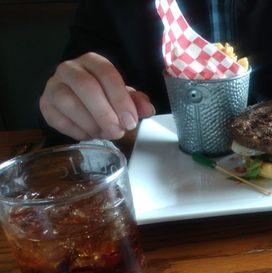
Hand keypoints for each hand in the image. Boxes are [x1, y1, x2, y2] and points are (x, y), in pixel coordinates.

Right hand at [40, 52, 154, 140]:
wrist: (79, 100)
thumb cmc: (105, 96)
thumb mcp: (124, 97)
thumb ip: (137, 102)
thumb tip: (148, 110)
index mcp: (93, 61)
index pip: (107, 74)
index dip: (121, 100)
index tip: (130, 122)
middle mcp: (69, 68)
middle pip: (86, 87)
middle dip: (105, 114)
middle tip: (118, 132)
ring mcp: (53, 85)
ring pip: (69, 103)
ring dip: (91, 124)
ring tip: (105, 134)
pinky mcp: (45, 104)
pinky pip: (58, 120)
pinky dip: (78, 131)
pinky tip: (90, 134)